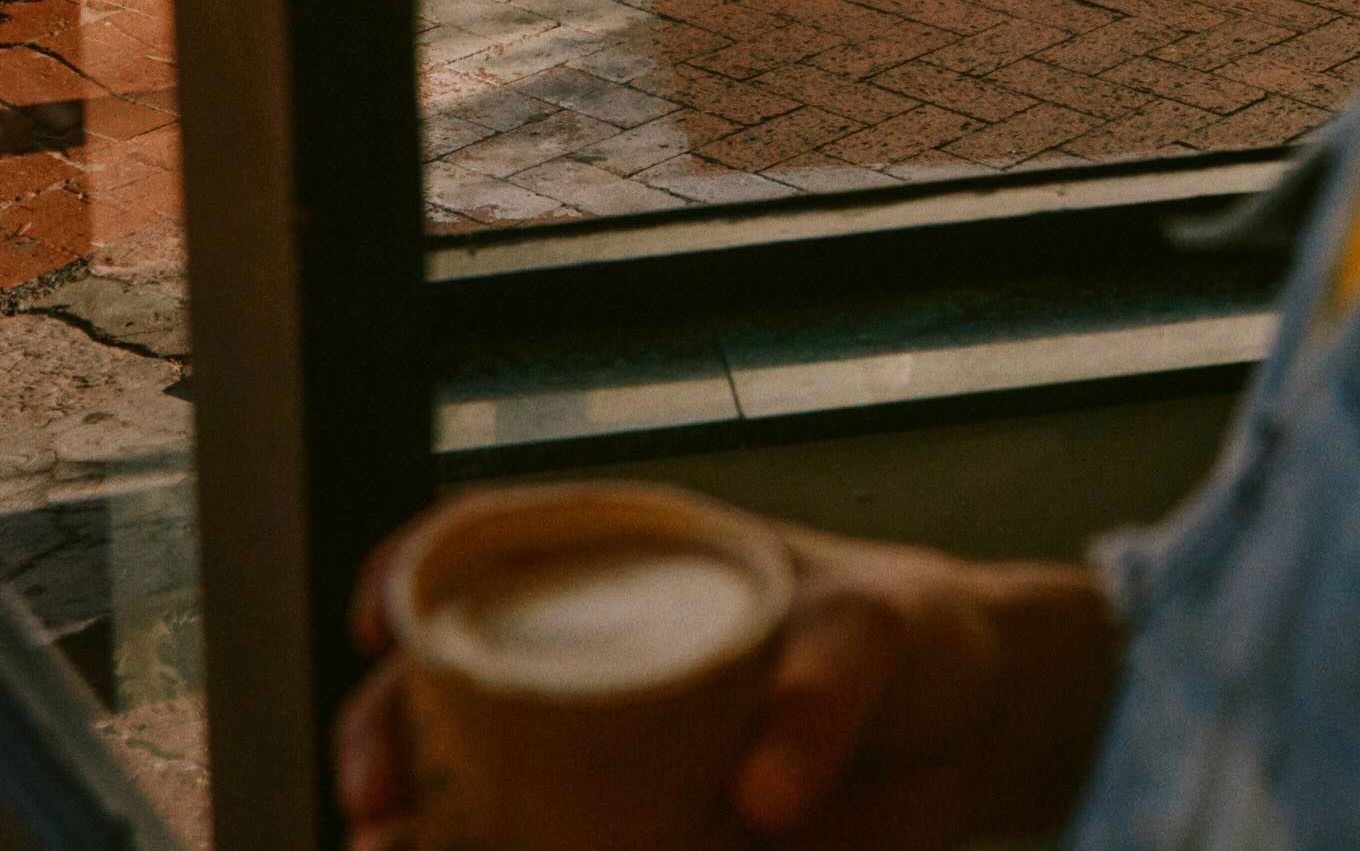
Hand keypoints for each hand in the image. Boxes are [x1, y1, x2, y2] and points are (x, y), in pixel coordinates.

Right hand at [333, 514, 1120, 850]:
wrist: (979, 732)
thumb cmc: (913, 634)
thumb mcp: (880, 632)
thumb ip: (825, 691)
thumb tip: (757, 802)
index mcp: (631, 561)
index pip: (490, 538)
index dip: (415, 567)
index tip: (380, 622)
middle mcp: (598, 656)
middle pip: (450, 680)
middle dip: (384, 737)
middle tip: (379, 809)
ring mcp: (613, 757)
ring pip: (480, 791)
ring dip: (426, 837)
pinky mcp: (647, 842)